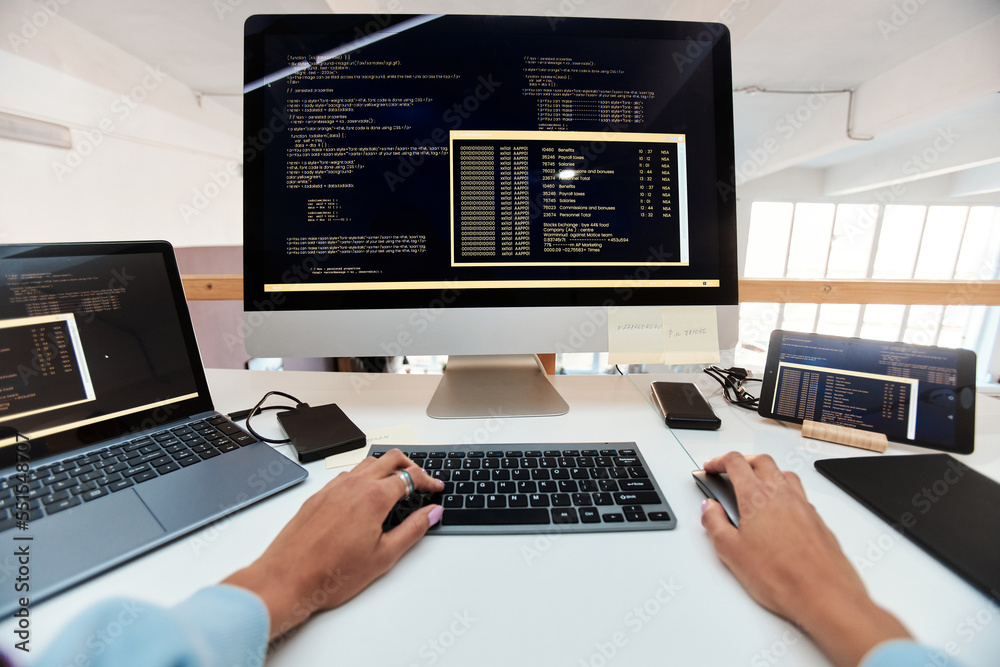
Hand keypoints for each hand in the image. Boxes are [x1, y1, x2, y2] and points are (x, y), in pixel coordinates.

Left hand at [222, 449, 443, 639]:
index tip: (435, 488)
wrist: (288, 578)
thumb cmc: (331, 573)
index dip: (427, 480)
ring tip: (396, 484)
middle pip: (389, 458)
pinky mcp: (318, 495)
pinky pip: (346, 474)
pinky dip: (363, 476)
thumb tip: (432, 512)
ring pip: (366, 463)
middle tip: (420, 480)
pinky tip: (364, 495)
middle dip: (410, 465)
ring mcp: (333, 488)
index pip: (409, 476)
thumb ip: (412, 530)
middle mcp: (353, 485)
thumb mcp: (383, 556)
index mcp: (373, 497)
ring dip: (386, 467)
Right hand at [700, 452, 910, 666]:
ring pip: (784, 473)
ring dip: (766, 472)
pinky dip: (784, 491)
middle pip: (761, 461)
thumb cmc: (782, 576)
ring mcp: (803, 505)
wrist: (824, 595)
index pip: (735, 462)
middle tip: (730, 470)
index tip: (711, 468)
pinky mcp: (818, 519)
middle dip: (743, 461)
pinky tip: (780, 510)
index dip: (719, 461)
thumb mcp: (731, 552)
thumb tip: (709, 509)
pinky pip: (799, 493)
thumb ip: (715, 523)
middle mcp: (782, 494)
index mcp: (757, 496)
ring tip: (756, 485)